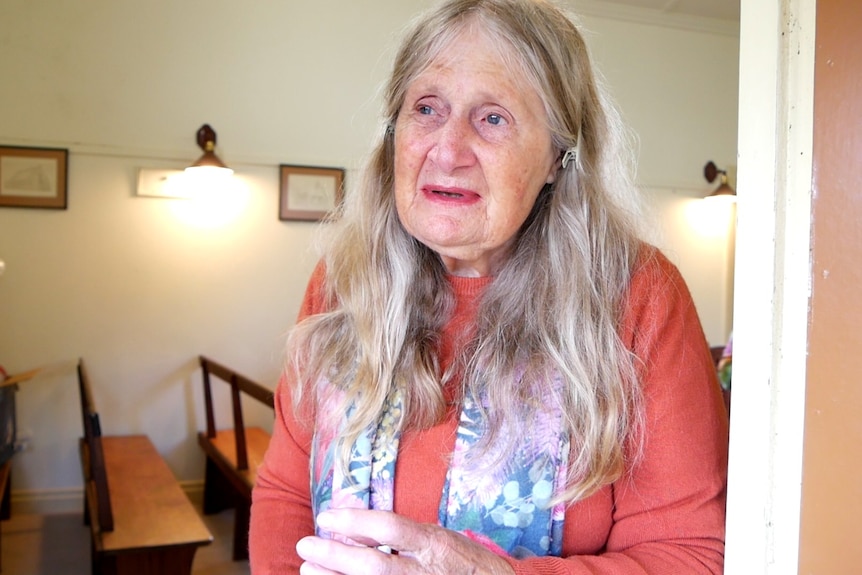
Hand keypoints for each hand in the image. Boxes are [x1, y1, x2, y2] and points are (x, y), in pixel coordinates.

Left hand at [296, 508, 514, 574]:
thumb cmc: (463, 564)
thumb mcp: (439, 537)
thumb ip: (402, 534)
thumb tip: (354, 526)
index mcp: (435, 545)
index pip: (390, 528)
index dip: (354, 521)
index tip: (326, 516)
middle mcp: (427, 572)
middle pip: (374, 566)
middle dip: (334, 555)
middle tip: (306, 544)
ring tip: (309, 568)